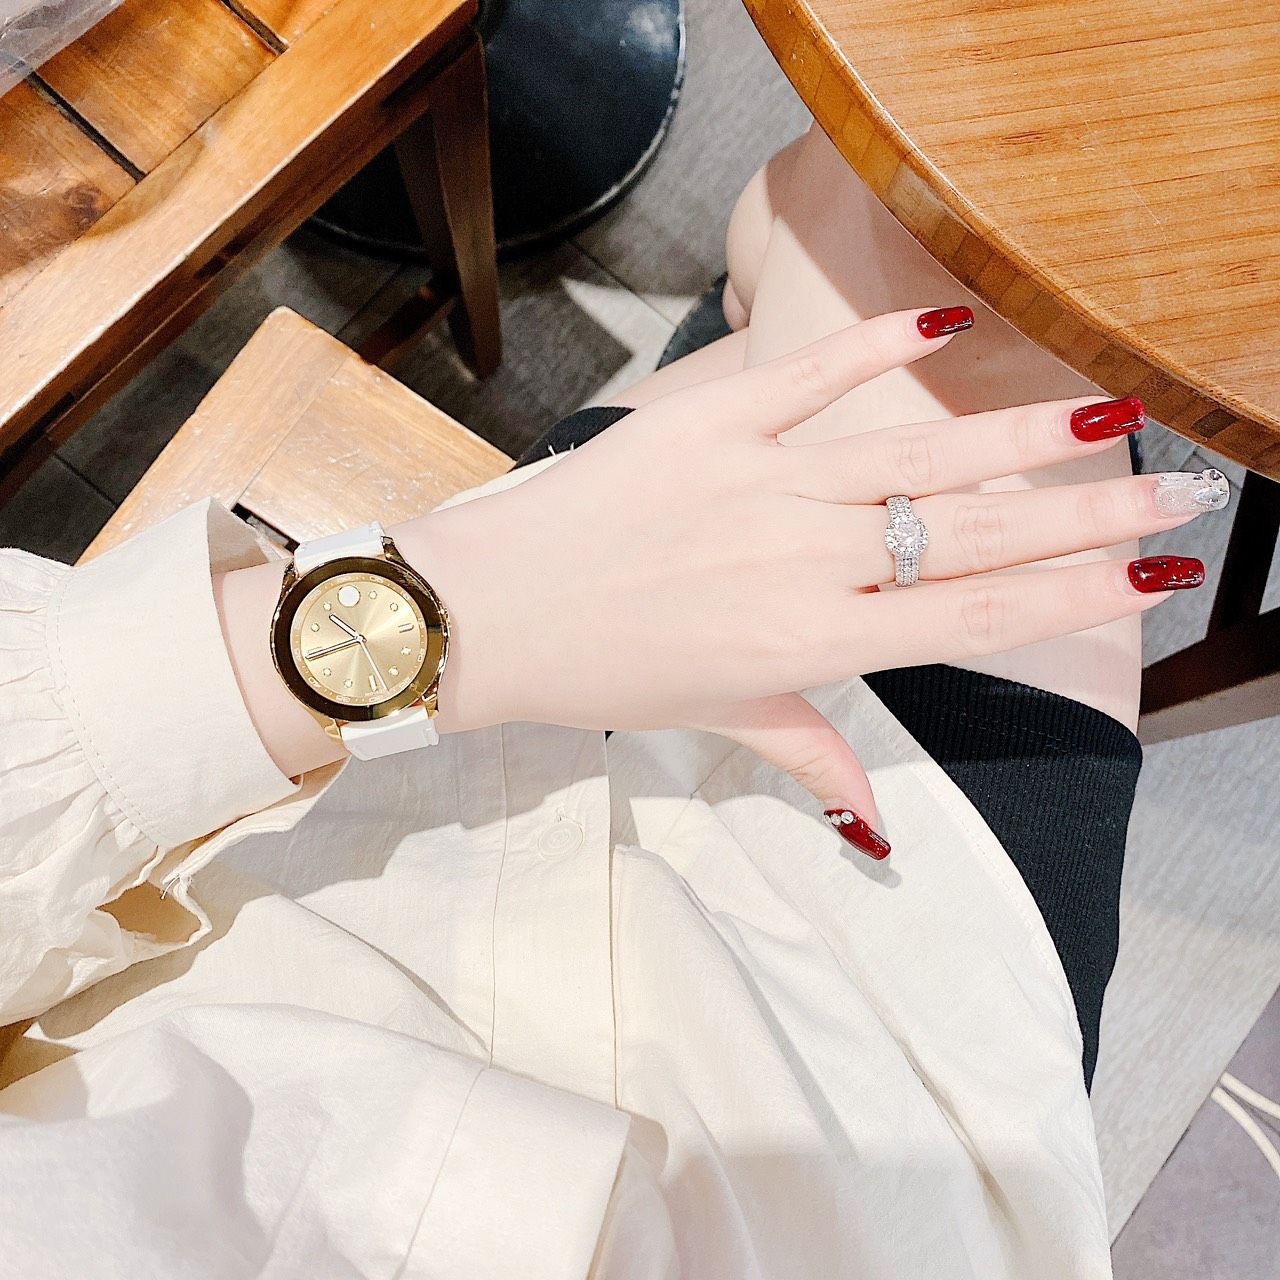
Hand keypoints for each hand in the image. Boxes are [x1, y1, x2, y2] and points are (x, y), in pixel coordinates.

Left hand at [396, 310, 1222, 853]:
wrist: (492, 611)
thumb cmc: (604, 673)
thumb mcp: (716, 722)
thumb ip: (811, 757)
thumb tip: (874, 834)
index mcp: (810, 643)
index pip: (970, 620)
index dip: (1068, 598)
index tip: (1148, 577)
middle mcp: (802, 561)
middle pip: (971, 537)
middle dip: (1087, 519)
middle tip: (1179, 494)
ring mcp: (758, 483)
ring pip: (914, 457)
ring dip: (1019, 435)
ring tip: (1107, 414)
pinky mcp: (707, 421)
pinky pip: (807, 376)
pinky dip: (875, 346)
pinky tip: (946, 325)